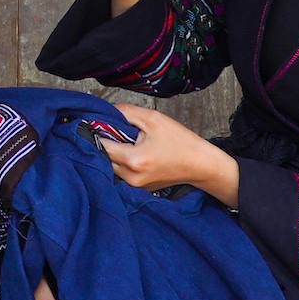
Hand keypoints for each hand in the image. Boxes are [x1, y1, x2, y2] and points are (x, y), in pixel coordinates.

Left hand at [101, 104, 238, 203]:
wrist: (200, 164)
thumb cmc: (180, 141)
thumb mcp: (153, 119)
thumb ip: (126, 113)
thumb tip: (105, 111)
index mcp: (133, 160)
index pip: (100, 145)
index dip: (98, 131)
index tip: (100, 122)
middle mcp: (130, 177)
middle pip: (103, 157)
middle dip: (106, 142)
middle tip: (115, 130)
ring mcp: (134, 186)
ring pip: (111, 166)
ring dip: (114, 153)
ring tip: (127, 142)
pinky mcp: (139, 188)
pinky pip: (121, 173)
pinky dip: (123, 162)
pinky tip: (134, 153)